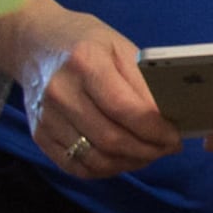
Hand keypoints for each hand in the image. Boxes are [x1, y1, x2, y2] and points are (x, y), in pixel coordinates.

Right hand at [16, 11, 180, 179]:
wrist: (37, 43)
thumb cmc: (86, 43)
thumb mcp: (120, 47)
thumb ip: (143, 82)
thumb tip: (166, 118)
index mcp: (85, 62)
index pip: (125, 109)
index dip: (154, 130)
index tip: (174, 136)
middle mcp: (60, 92)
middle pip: (111, 139)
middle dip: (147, 151)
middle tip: (167, 148)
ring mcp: (46, 117)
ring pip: (95, 159)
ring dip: (129, 163)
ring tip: (148, 154)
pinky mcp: (40, 135)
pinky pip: (76, 166)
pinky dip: (105, 169)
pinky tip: (122, 159)